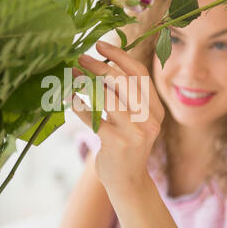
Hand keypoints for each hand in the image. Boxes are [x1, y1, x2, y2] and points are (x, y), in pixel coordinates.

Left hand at [72, 41, 164, 193]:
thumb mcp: (135, 121)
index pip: (139, 74)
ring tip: (72, 74)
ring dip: (86, 82)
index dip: (120, 56)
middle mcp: (150, 119)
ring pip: (107, 97)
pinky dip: (79, 105)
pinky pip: (93, 117)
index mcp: (156, 109)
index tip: (101, 45)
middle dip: (100, 65)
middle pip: (123, 82)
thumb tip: (99, 66)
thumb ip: (125, 97)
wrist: (128, 182)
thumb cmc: (126, 146)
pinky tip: (71, 98)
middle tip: (81, 58)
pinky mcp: (117, 143)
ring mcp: (135, 132)